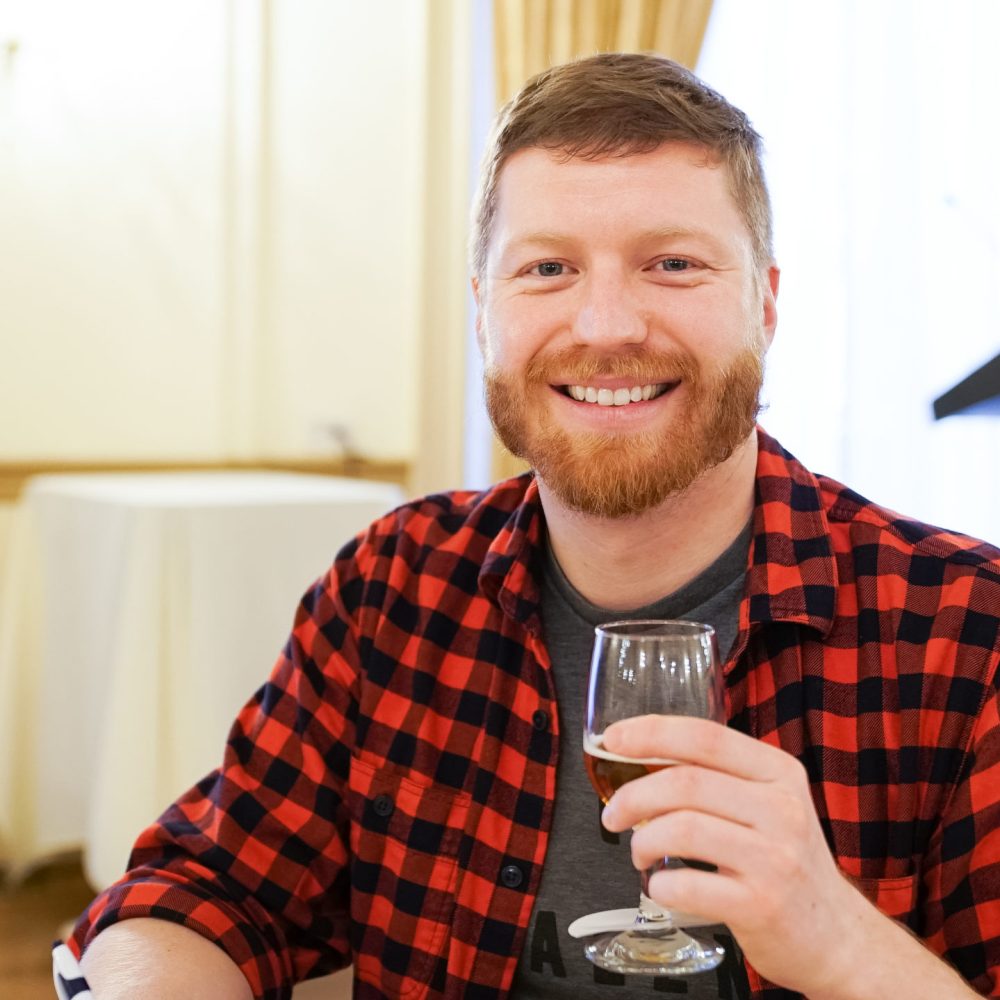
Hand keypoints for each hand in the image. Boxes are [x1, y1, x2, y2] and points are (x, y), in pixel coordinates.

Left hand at [599, 715, 872, 995]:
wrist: (836, 937)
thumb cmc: (785, 862)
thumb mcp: (767, 804)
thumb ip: (717, 777)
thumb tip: (641, 756)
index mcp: (778, 772)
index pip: (705, 735)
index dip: (651, 732)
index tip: (613, 739)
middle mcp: (782, 808)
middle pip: (685, 782)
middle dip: (633, 796)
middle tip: (613, 815)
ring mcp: (775, 858)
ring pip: (683, 828)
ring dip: (643, 840)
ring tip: (640, 852)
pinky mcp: (763, 905)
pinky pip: (689, 885)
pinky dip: (660, 885)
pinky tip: (661, 886)